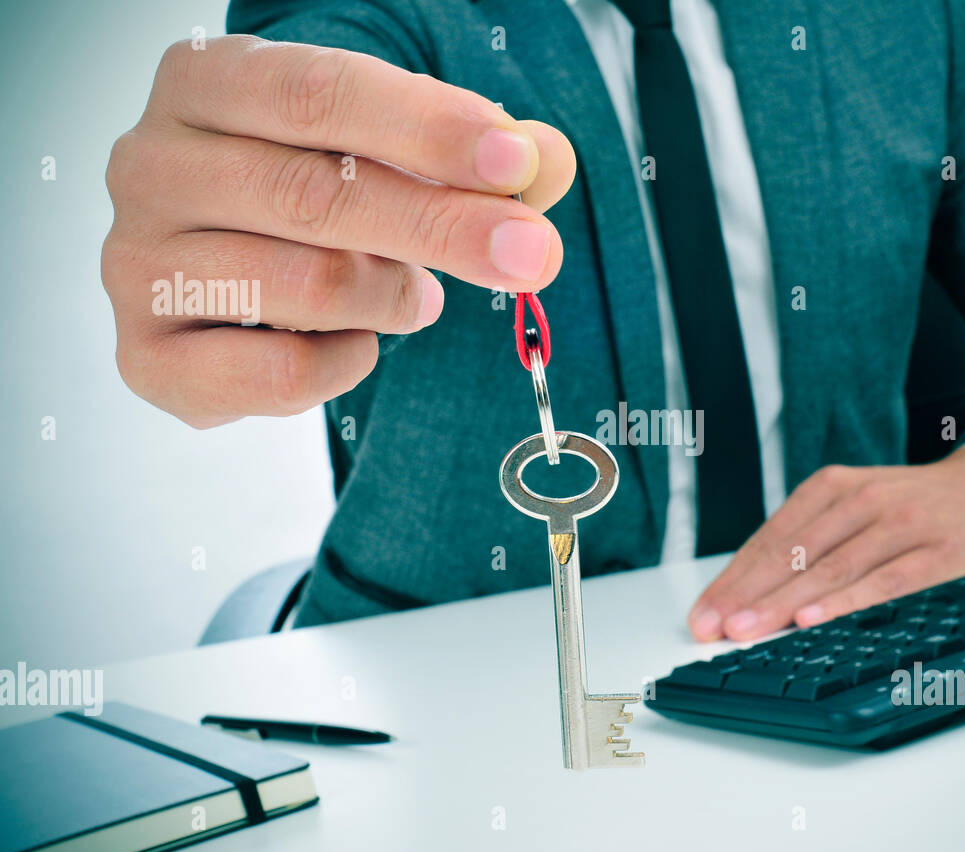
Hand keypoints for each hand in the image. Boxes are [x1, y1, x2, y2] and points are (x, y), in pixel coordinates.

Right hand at [102, 36, 575, 427]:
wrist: (231, 266)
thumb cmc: (316, 193)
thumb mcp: (394, 152)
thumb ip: (477, 156)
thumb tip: (546, 162)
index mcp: (206, 83)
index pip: (320, 94)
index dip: (428, 130)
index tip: (516, 162)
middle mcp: (151, 165)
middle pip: (314, 195)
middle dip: (443, 227)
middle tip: (533, 254)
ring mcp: (137, 264)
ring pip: (308, 287)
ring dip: (393, 296)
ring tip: (410, 292)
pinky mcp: (149, 356)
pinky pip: (281, 375)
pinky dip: (348, 362)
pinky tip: (352, 339)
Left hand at [687, 442, 964, 640]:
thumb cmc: (916, 505)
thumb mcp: (859, 503)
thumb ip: (813, 539)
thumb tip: (752, 591)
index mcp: (833, 486)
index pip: (771, 538)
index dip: (733, 579)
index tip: (703, 614)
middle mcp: (862, 499)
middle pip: (793, 554)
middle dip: (747, 595)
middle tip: (713, 628)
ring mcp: (902, 525)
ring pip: (832, 569)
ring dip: (784, 603)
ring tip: (748, 630)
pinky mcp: (940, 554)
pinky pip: (886, 583)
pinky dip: (848, 602)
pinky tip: (815, 620)